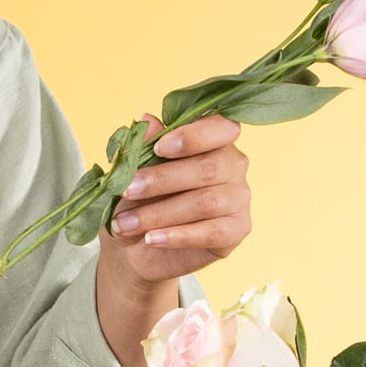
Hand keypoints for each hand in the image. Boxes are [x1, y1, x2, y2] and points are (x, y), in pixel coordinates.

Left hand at [101, 112, 251, 281]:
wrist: (138, 247)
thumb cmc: (140, 201)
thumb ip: (144, 146)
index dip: (192, 136)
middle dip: (162, 179)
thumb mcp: (134, 173)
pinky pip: (211, 232)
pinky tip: (152, 239)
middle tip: (127, 190)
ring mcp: (239, 197)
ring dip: (160, 213)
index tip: (158, 148)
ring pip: (206, 202)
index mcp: (214, 139)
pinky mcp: (238, 229)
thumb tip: (146, 120)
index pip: (220, 127)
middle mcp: (233, 165)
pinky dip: (178, 236)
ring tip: (126, 224)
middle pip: (207, 168)